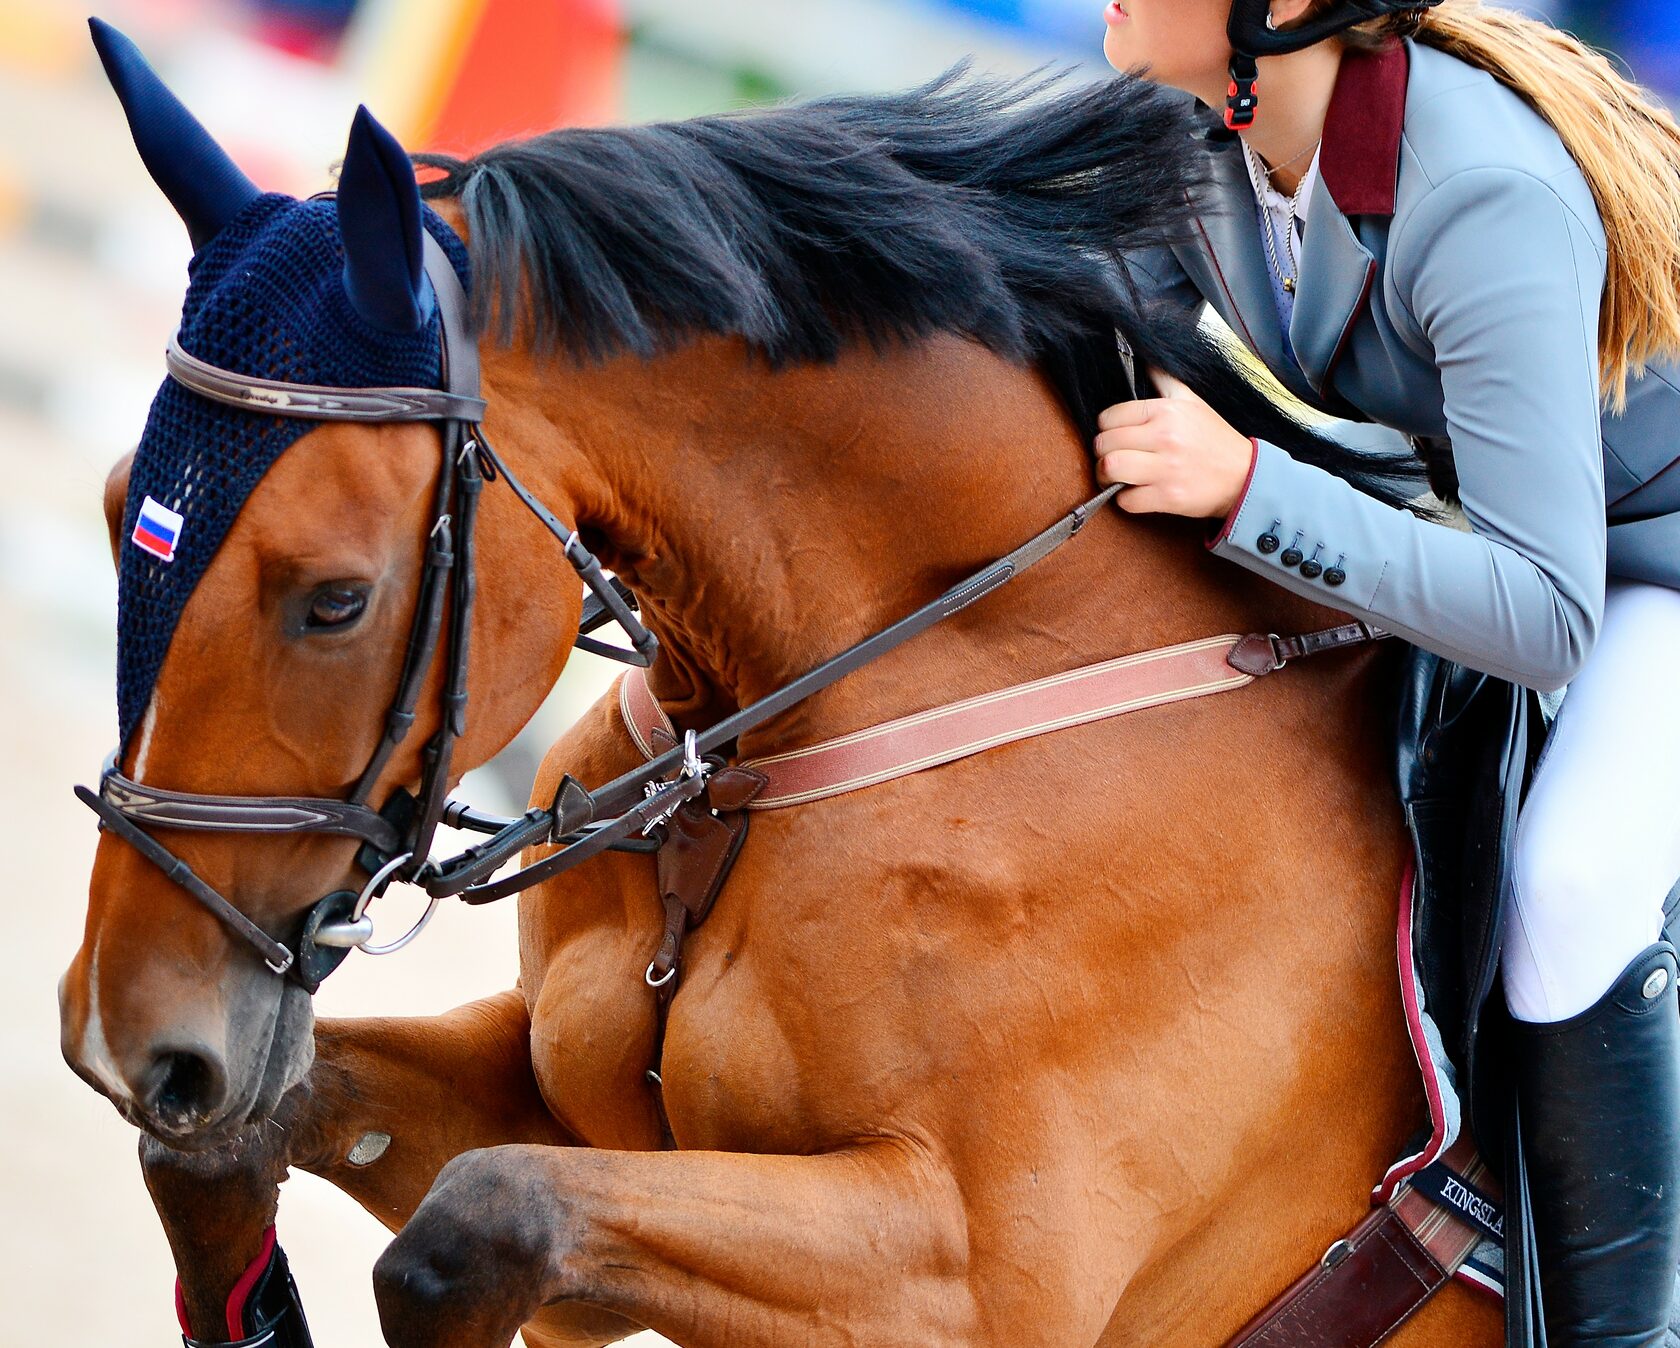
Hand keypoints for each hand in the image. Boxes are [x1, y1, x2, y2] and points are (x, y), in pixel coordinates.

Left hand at [1094, 372, 1255, 518]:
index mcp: (1166, 411)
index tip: (1116, 436)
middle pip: (1105, 444)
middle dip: (1103, 453)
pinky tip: (1136, 492)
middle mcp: (1164, 437)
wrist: (1244, 476)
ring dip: (1106, 476)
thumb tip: (1145, 359)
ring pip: (1110, 469)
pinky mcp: (1168, 497)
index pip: (1109, 417)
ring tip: (1116, 476)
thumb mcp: (1192, 401)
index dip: (1107, 428)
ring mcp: (1166, 468)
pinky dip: (1126, 500)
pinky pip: (1126, 500)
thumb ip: (1164, 380)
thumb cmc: (1213, 439)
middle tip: (1113, 457)